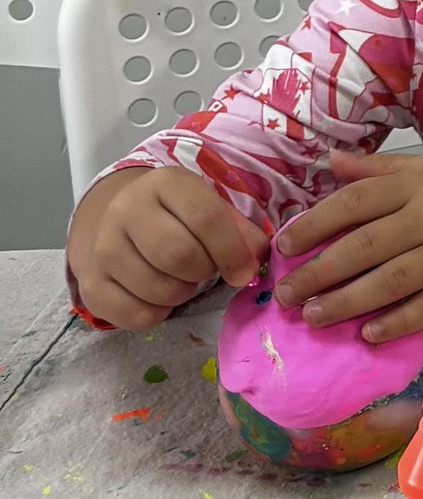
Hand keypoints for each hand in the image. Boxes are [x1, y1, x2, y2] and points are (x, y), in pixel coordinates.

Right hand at [68, 164, 264, 331]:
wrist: (118, 222)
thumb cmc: (178, 218)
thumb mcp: (211, 209)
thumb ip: (241, 231)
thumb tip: (256, 259)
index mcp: (165, 183)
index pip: (206, 219)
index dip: (232, 252)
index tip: (244, 272)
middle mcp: (126, 209)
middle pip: (179, 256)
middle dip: (204, 272)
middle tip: (206, 271)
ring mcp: (102, 247)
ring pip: (158, 289)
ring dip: (182, 294)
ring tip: (181, 279)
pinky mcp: (90, 284)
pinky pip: (136, 315)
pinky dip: (158, 313)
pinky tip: (158, 296)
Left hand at [272, 149, 422, 340]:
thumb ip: (377, 169)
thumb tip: (329, 161)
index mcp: (414, 185)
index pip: (354, 203)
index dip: (314, 225)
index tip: (282, 247)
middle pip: (365, 246)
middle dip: (319, 272)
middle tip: (286, 295)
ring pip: (391, 280)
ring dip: (348, 301)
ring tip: (314, 317)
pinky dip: (397, 321)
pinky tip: (368, 333)